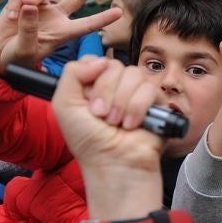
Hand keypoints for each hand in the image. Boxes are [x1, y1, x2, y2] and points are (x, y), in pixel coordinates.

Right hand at [0, 0, 121, 74]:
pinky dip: (14, 3)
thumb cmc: (16, 57)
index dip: (102, 19)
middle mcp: (54, 17)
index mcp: (61, 32)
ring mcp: (39, 7)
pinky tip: (10, 17)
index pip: (85, 25)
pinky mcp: (21, 1)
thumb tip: (30, 5)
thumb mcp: (25, 49)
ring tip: (20, 12)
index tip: (119, 12)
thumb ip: (29, 29)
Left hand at [51, 56, 164, 211]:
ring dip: (121, 102)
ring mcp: (137, 94)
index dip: (92, 76)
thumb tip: (100, 60)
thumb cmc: (88, 141)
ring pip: (133, 74)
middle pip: (114, 65)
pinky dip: (138, 108)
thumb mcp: (64, 105)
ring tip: (116, 124)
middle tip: (101, 117)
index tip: (88, 100)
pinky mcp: (157, 103)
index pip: (95, 60)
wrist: (113, 163)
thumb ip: (72, 73)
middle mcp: (116, 87)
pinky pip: (149, 89)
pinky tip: (132, 125)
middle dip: (105, 92)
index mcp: (94, 85)